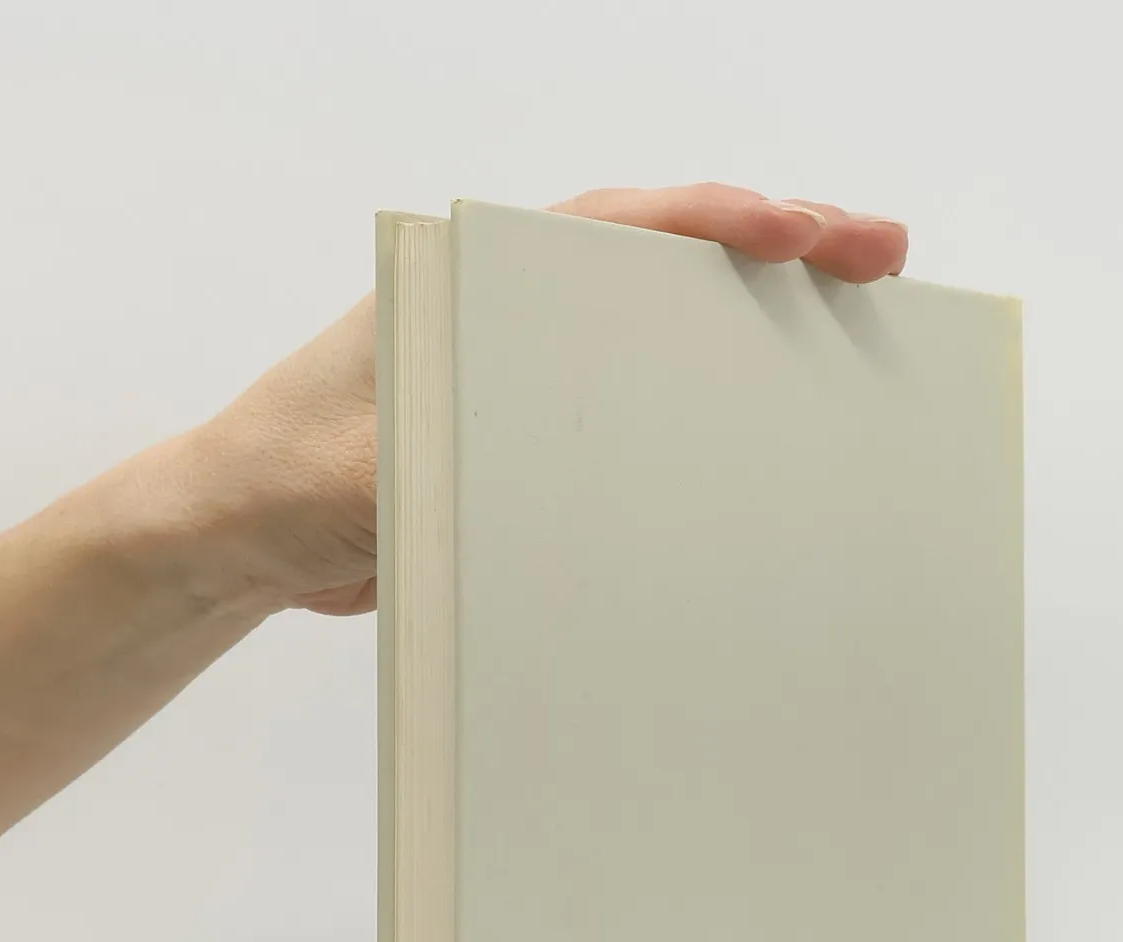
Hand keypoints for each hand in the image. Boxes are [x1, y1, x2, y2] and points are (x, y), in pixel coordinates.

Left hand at [178, 186, 909, 620]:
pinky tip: (768, 440)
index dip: (721, 222)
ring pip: (663, 332)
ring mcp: (527, 370)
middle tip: (882, 257)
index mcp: (477, 280)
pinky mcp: (530, 439)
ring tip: (858, 336)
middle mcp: (512, 308)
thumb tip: (563, 476)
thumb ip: (457, 458)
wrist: (240, 538)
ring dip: (755, 331)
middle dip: (779, 251)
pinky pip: (636, 412)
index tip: (806, 232)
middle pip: (667, 262)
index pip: (620, 228)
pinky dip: (707, 413)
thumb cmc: (286, 478)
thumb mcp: (375, 465)